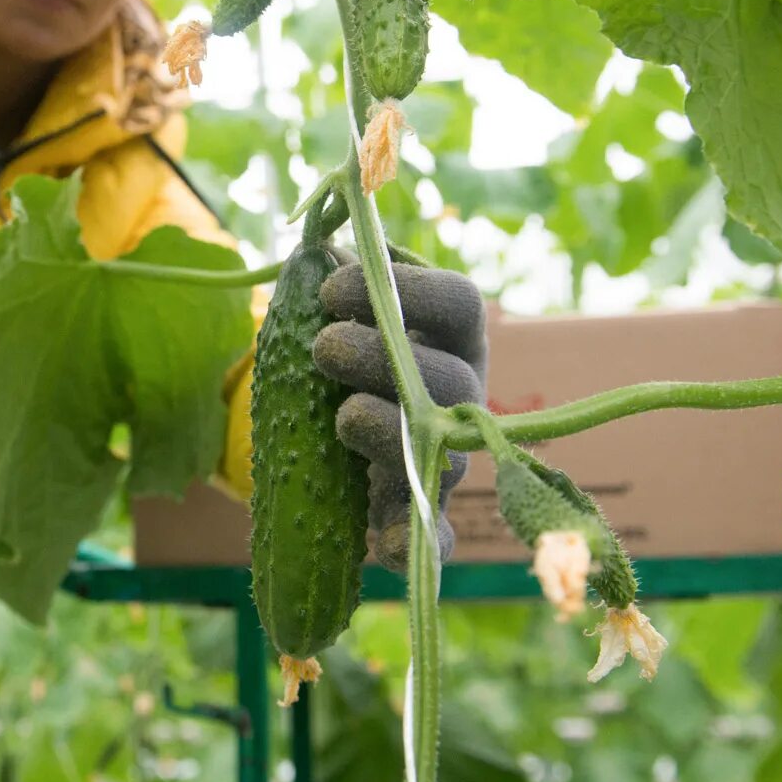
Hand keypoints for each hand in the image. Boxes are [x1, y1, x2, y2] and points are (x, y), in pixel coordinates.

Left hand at [309, 256, 487, 568]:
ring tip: (341, 417)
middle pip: (453, 378)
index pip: (459, 302)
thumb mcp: (336, 313)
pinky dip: (415, 542)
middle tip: (324, 347)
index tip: (331, 288)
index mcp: (451, 336)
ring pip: (446, 453)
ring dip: (392, 431)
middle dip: (386, 359)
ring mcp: (446, 458)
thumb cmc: (343, 359)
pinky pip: (434, 537)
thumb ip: (330, 276)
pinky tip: (382, 540)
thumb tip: (319, 239)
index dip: (406, 288)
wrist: (331, 442)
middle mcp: (462, 396)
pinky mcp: (420, 515)